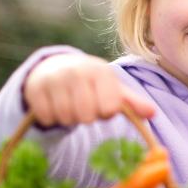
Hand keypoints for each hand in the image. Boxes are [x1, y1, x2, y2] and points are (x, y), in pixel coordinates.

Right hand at [23, 53, 155, 126]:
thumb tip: (152, 113)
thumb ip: (132, 103)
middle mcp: (78, 71)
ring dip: (69, 118)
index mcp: (101, 72)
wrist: (56, 69)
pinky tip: (54, 105)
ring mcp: (54, 78)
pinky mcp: (35, 88)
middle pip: (87, 116)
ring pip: (66, 118)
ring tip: (69, 105)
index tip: (103, 105)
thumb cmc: (92, 84)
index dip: (106, 112)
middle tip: (84, 106)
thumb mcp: (113, 90)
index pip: (109, 109)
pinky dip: (51, 118)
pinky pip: (47, 117)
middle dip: (87, 117)